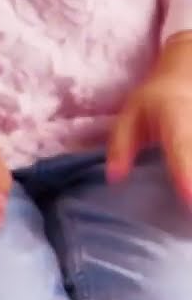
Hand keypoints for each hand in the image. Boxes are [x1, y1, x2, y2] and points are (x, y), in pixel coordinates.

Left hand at [107, 38, 191, 203]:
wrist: (184, 80)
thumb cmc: (152, 103)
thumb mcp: (129, 116)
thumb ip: (121, 145)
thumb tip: (114, 178)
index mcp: (177, 117)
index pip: (182, 146)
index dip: (186, 171)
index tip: (189, 197)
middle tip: (188, 214)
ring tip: (186, 219)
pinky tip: (187, 202)